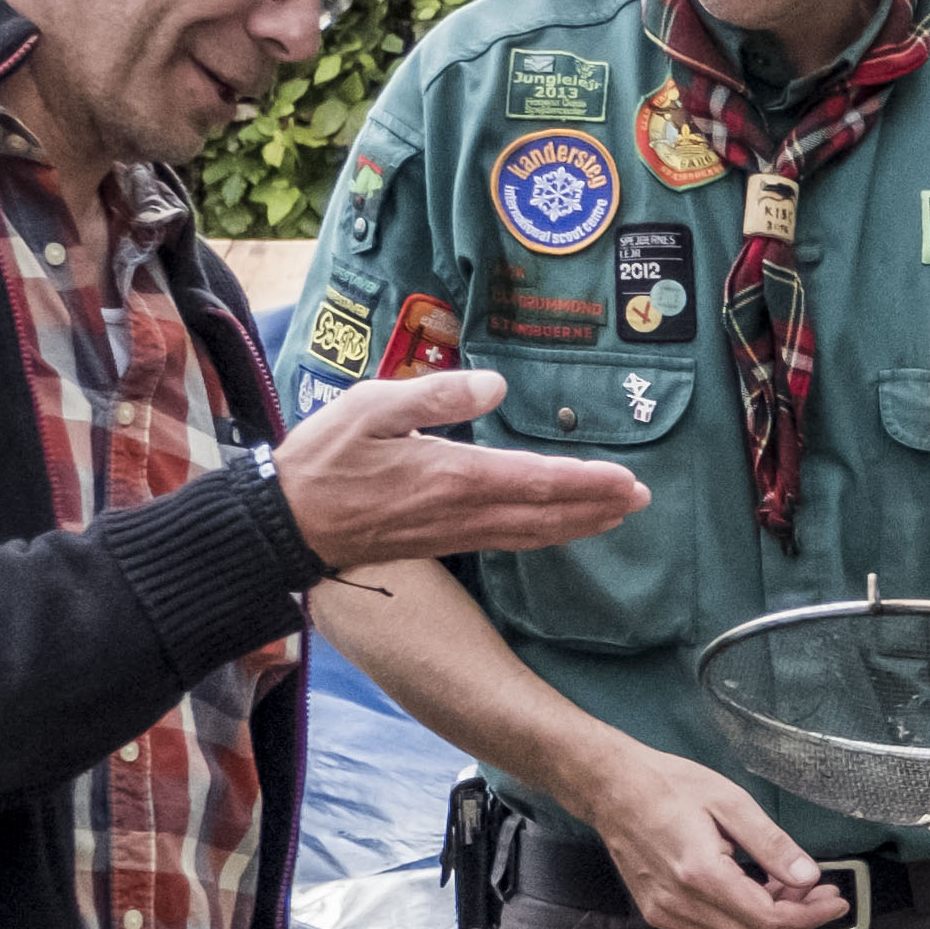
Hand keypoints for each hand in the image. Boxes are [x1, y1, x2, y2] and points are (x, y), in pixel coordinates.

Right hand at [279, 368, 645, 574]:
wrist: (286, 523)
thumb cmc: (323, 459)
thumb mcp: (370, 408)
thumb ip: (435, 395)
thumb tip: (495, 385)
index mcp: (450, 474)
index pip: (535, 480)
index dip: (587, 483)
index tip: (628, 481)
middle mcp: (460, 510)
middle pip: (545, 512)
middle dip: (597, 505)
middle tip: (643, 498)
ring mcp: (452, 532)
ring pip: (530, 532)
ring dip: (577, 524)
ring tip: (616, 515)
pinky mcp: (440, 543)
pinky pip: (505, 540)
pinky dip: (542, 535)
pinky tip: (556, 530)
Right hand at [587, 736, 846, 928]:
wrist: (612, 789)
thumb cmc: (668, 785)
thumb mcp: (730, 802)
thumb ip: (772, 844)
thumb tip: (808, 876)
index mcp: (700, 874)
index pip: (768, 919)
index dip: (810, 915)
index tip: (837, 900)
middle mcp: (680, 904)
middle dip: (797, 921)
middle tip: (819, 892)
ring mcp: (665, 913)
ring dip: (771, 925)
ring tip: (790, 889)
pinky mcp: (658, 913)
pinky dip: (743, 923)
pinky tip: (756, 891)